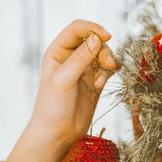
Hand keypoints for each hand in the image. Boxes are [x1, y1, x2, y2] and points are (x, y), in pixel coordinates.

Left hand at [0, 19, 117, 161]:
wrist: (57, 133)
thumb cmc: (52, 106)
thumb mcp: (63, 79)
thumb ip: (80, 58)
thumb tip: (97, 38)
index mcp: (58, 52)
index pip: (77, 29)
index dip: (92, 29)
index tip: (106, 37)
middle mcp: (71, 58)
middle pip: (93, 40)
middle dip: (103, 49)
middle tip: (108, 64)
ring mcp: (83, 70)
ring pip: (102, 54)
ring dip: (108, 61)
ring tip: (104, 78)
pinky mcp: (94, 83)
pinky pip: (107, 70)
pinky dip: (109, 73)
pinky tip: (103, 83)